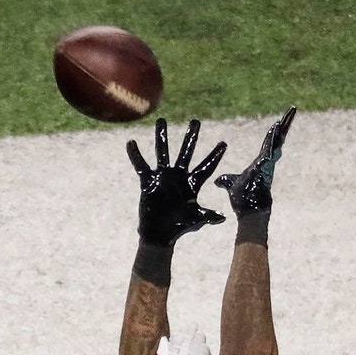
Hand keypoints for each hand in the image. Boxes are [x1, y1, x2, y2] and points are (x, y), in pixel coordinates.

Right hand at [128, 118, 227, 245]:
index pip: (206, 167)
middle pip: (186, 152)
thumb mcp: (196, 220)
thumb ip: (208, 216)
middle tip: (196, 121)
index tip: (224, 143)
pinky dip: (135, 155)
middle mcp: (178, 176)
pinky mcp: (148, 181)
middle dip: (191, 137)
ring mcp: (163, 177)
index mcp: (192, 183)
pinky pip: (141, 165)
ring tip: (161, 121)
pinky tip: (131, 142)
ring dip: (162, 136)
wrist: (160, 234)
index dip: (214, 156)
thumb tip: (222, 218)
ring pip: (163, 152)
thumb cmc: (179, 226)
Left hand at [214, 106, 297, 216]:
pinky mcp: (265, 167)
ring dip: (282, 127)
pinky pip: (270, 149)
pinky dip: (273, 139)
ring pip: (277, 141)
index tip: (279, 121)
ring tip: (289, 113)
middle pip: (278, 138)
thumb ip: (226, 181)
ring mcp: (268, 164)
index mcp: (260, 162)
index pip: (268, 143)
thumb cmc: (243, 200)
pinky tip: (277, 127)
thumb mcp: (231, 185)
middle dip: (285, 124)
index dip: (274, 133)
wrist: (248, 212)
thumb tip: (218, 182)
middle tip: (293, 109)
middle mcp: (267, 161)